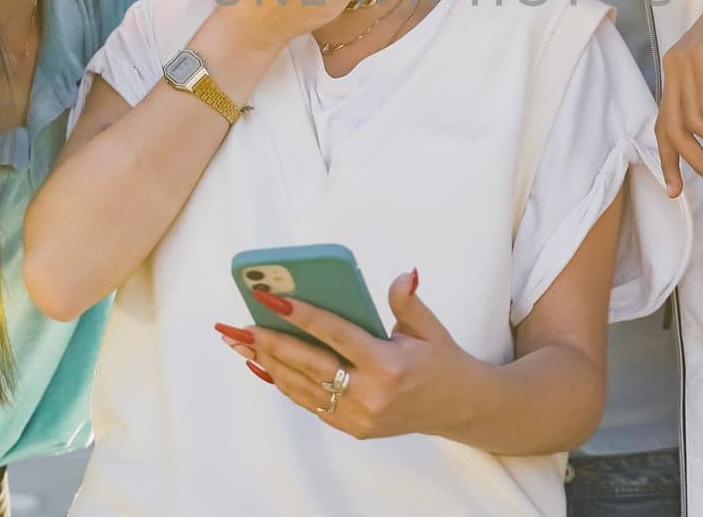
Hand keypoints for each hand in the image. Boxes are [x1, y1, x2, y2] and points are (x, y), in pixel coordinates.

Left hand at [217, 270, 474, 440]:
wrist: (458, 408)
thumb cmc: (441, 361)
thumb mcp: (429, 328)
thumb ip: (408, 301)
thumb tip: (403, 274)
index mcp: (389, 365)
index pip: (337, 335)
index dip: (303, 316)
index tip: (273, 299)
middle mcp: (370, 394)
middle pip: (310, 365)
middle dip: (273, 343)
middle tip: (244, 325)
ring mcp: (359, 416)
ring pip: (304, 387)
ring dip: (271, 364)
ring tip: (245, 343)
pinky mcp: (352, 428)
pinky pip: (311, 403)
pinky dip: (286, 384)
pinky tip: (267, 367)